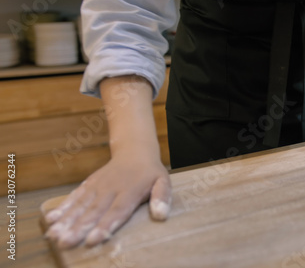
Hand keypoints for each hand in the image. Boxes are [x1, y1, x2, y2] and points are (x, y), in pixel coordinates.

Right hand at [44, 154, 170, 248]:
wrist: (135, 151)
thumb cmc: (150, 173)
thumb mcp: (163, 182)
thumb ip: (162, 198)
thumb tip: (161, 215)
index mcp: (130, 191)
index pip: (117, 211)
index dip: (105, 226)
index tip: (93, 240)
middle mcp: (111, 189)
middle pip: (94, 211)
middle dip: (79, 228)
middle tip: (66, 243)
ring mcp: (98, 186)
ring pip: (81, 204)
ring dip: (66, 220)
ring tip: (54, 235)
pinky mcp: (89, 184)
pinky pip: (75, 196)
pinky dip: (63, 207)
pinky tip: (51, 219)